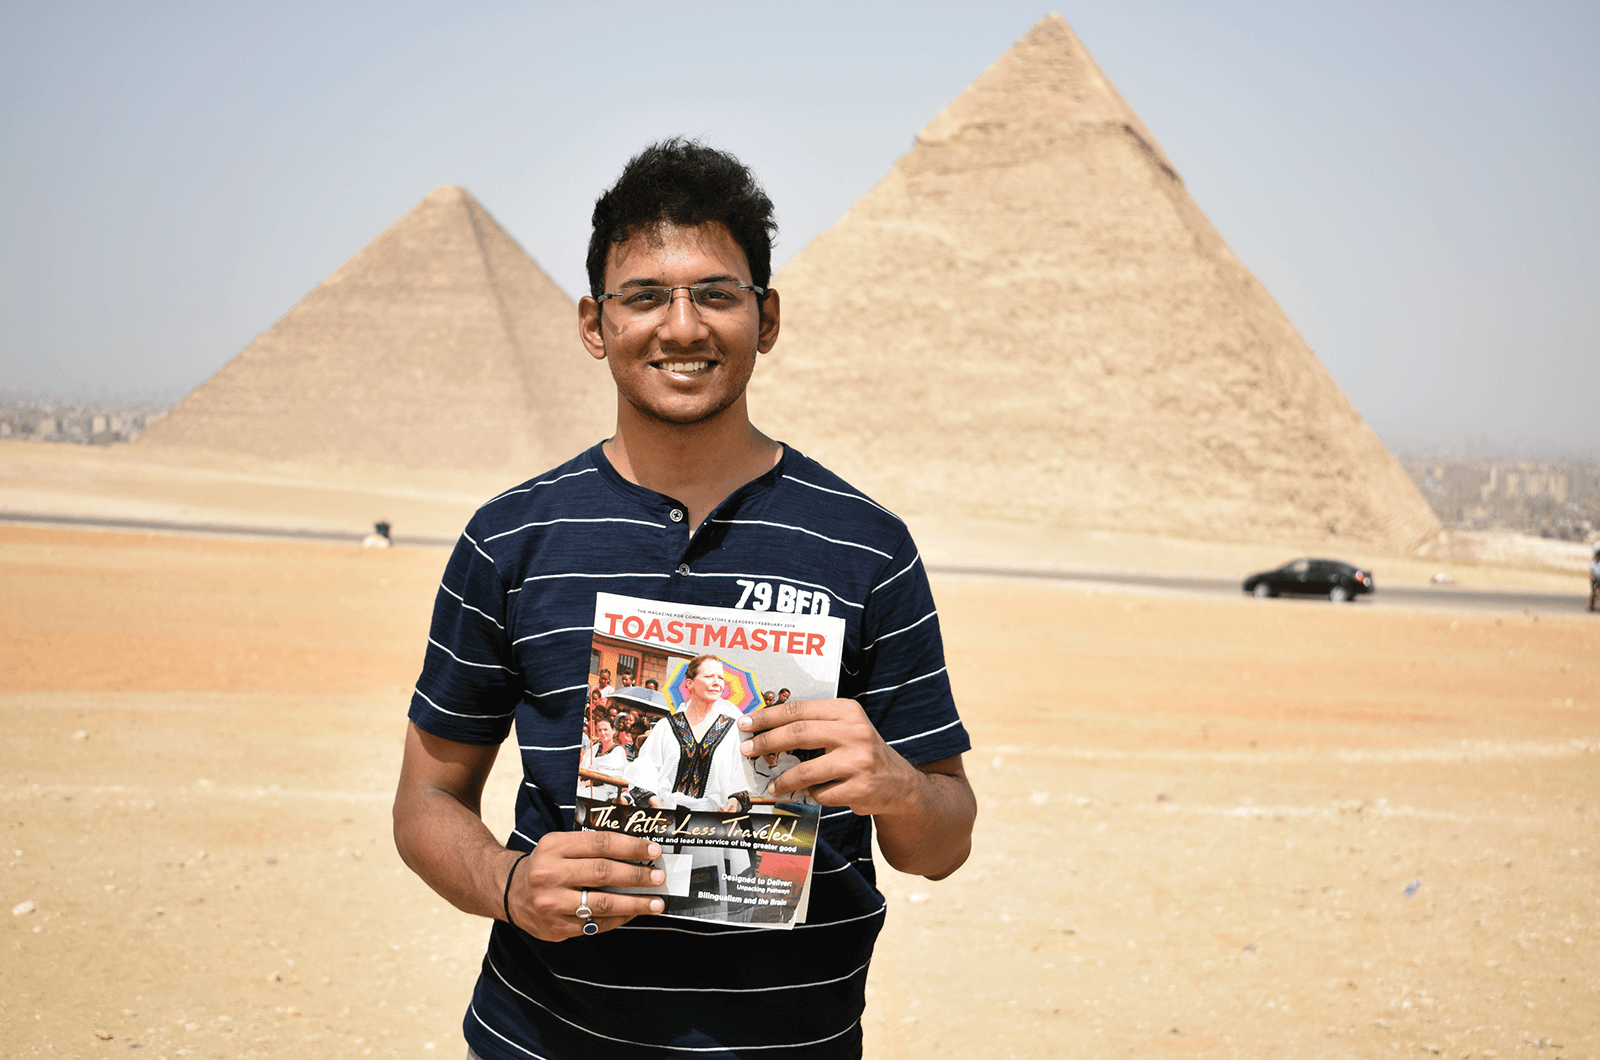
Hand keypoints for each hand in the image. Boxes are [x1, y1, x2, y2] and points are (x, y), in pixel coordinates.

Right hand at [506, 832, 666, 940]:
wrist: (510, 892)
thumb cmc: (546, 864)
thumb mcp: (559, 845)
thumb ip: (591, 846)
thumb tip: (636, 851)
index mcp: (553, 847)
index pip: (600, 843)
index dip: (631, 847)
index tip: (653, 851)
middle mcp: (549, 874)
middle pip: (603, 873)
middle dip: (636, 876)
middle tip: (658, 877)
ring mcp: (551, 904)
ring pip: (602, 904)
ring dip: (634, 904)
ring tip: (656, 903)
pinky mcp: (555, 928)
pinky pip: (595, 925)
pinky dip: (618, 919)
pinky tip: (633, 913)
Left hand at [737, 698, 921, 815]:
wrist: (899, 784)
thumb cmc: (861, 753)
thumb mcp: (846, 728)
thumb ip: (814, 724)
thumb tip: (766, 728)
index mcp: (847, 711)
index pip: (799, 710)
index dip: (768, 716)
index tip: (747, 723)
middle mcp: (855, 732)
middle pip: (799, 734)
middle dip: (767, 742)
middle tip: (747, 750)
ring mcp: (859, 761)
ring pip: (806, 771)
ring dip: (783, 781)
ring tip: (772, 787)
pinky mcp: (861, 788)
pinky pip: (821, 794)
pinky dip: (810, 795)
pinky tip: (809, 795)